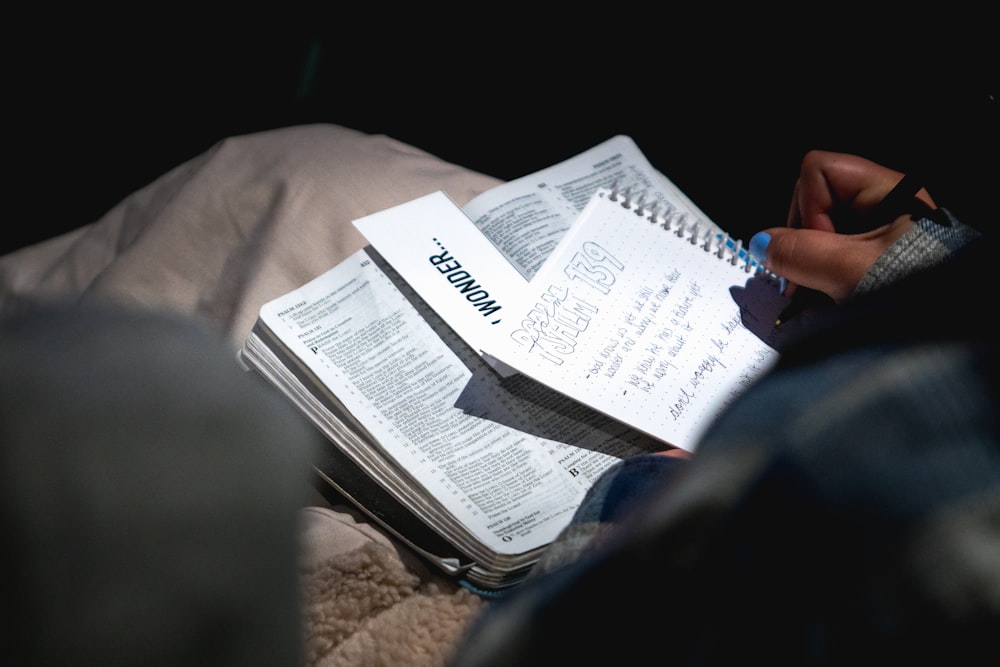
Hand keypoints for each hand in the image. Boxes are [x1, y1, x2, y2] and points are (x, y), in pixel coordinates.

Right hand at [750, 150, 935, 301]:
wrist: (946, 340)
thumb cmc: (919, 298)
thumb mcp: (850, 272)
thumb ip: (799, 254)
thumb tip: (763, 243)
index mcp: (888, 192)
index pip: (819, 171)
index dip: (808, 208)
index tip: (821, 249)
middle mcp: (882, 207)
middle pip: (813, 202)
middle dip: (803, 242)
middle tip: (808, 281)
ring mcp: (877, 235)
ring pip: (818, 235)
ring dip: (808, 267)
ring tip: (816, 300)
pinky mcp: (871, 261)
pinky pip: (830, 258)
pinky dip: (820, 280)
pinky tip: (823, 304)